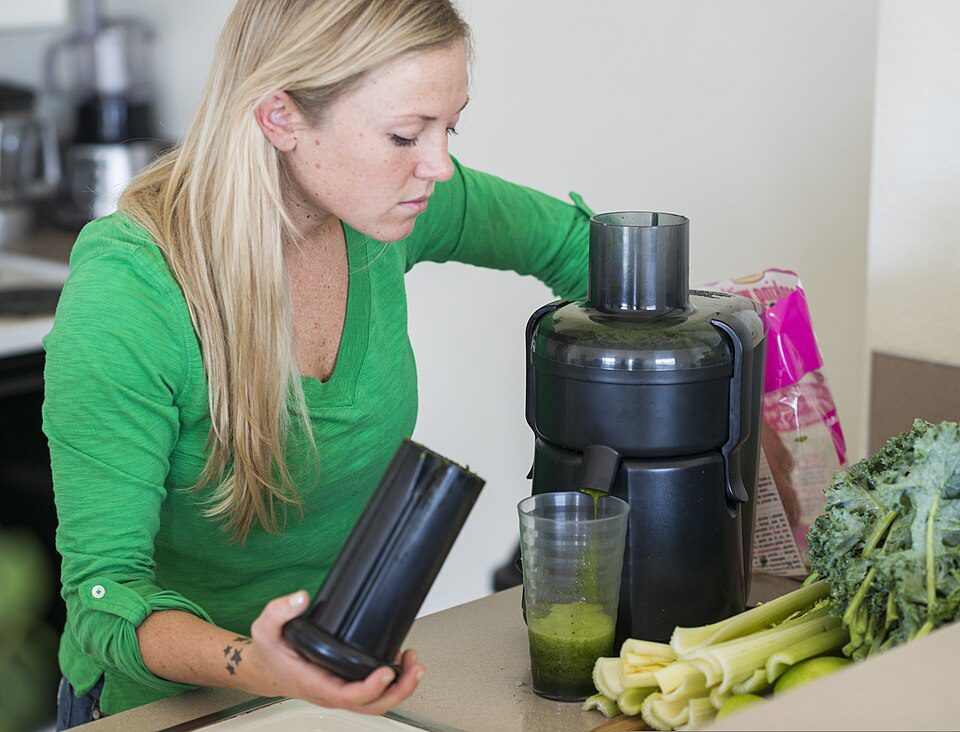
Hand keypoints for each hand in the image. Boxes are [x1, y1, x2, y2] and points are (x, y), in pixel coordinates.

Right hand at [244, 590, 424, 714]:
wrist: (265, 669)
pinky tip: (401, 663)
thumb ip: (279, 611)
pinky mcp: (347, 684)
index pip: (347, 696)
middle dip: (398, 691)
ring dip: (401, 686)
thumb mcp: (265, 629)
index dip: (371, 688)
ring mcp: (341, 690)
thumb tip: (301, 598)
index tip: (387, 671)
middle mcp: (332, 691)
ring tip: (414, 663)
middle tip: (414, 668)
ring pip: (376, 702)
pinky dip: (393, 682)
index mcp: (315, 683)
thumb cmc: (269, 654)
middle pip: (371, 705)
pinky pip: (373, 692)